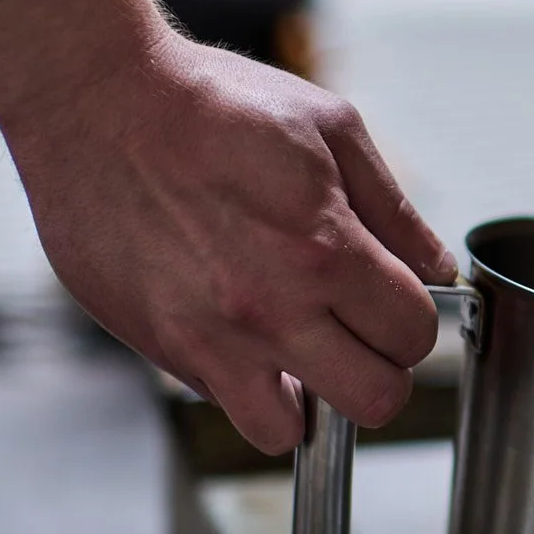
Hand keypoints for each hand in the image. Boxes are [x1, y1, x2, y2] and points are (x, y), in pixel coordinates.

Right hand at [6, 31, 455, 452]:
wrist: (96, 102)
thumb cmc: (212, 103)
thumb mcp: (330, 127)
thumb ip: (394, 211)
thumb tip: (437, 269)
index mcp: (323, 250)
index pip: (413, 335)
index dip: (413, 318)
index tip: (392, 299)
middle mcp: (268, 307)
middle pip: (373, 401)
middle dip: (379, 370)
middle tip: (357, 332)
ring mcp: (208, 338)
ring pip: (288, 432)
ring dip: (306, 398)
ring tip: (297, 345)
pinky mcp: (160, 346)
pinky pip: (221, 398)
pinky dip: (238, 377)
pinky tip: (233, 318)